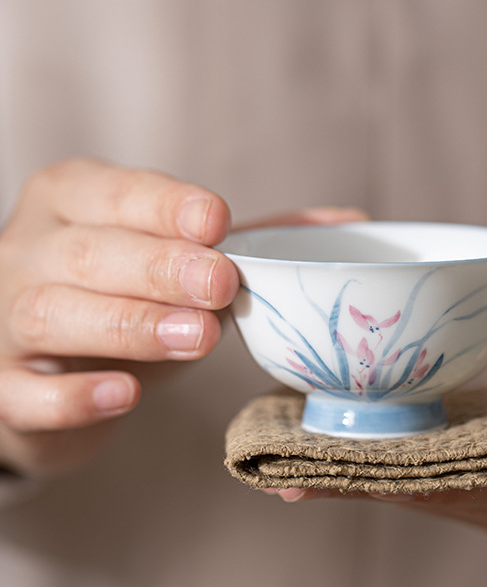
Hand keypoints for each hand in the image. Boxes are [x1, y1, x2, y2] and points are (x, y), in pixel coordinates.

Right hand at [0, 158, 238, 474]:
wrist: (49, 366)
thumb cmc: (124, 294)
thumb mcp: (182, 257)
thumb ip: (257, 240)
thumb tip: (351, 221)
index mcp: (74, 200)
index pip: (113, 190)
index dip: (164, 206)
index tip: (216, 223)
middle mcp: (29, 249)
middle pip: (87, 250)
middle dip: (158, 266)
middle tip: (219, 285)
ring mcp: (5, 319)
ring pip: (51, 312)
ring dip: (129, 323)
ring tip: (195, 337)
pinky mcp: (1, 387)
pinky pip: (24, 392)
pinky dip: (75, 396)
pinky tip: (124, 395)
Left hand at [274, 303, 486, 541]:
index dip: (409, 474)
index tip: (335, 461)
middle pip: (447, 494)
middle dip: (365, 478)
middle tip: (283, 460)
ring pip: (442, 489)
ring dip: (372, 471)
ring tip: (295, 453)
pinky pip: (452, 473)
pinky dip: (401, 457)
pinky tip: (355, 440)